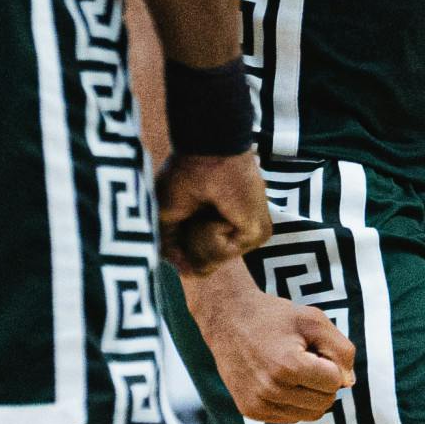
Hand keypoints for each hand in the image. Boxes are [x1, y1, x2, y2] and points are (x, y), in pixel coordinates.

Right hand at [158, 149, 271, 274]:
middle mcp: (237, 231)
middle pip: (202, 267)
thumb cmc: (186, 172)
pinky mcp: (256, 233)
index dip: (181, 250)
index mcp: (219, 225)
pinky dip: (210, 233)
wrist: (207, 152)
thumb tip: (182, 271)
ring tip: (209, 206)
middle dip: (188, 243)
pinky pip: (220, 254)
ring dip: (198, 237)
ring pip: (209, 263)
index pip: (199, 260)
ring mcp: (248, 234)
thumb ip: (171, 248)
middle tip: (196, 209)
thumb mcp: (168, 215)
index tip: (183, 218)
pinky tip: (221, 210)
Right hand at [190, 261, 355, 422]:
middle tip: (304, 358)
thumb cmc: (274, 317)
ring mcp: (259, 403)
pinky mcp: (250, 410)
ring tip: (292, 370)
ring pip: (310, 415)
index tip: (312, 348)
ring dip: (310, 394)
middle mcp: (271, 390)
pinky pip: (290, 418)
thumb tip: (348, 384)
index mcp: (289, 366)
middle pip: (325, 402)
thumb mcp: (314, 320)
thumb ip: (341, 350)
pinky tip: (280, 380)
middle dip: (322, 381)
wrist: (227, 318)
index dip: (330, 363)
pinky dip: (293, 402)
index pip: (334, 383)